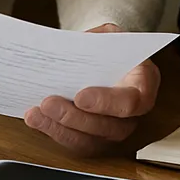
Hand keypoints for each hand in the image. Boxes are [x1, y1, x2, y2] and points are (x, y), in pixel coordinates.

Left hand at [24, 23, 159, 153]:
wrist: (105, 59)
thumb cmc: (110, 47)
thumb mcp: (109, 35)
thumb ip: (96, 42)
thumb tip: (69, 51)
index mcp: (144, 84)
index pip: (131, 102)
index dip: (105, 103)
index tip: (80, 96)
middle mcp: (133, 115)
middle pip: (107, 127)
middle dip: (74, 117)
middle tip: (48, 102)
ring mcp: (114, 130)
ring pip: (89, 142)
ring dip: (58, 129)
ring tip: (35, 114)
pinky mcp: (94, 140)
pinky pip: (75, 143)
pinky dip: (53, 132)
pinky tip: (36, 119)